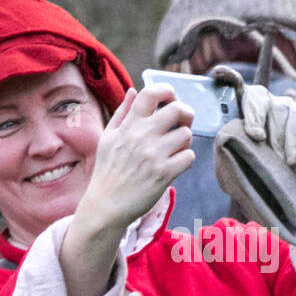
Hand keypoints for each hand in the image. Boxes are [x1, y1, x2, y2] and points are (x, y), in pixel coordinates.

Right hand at [79, 84, 194, 231]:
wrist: (106, 205)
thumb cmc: (107, 171)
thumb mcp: (108, 137)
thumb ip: (122, 113)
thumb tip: (133, 90)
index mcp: (129, 125)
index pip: (151, 93)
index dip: (166, 91)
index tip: (170, 98)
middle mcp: (142, 136)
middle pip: (178, 110)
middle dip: (185, 114)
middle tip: (181, 124)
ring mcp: (154, 155)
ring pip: (186, 135)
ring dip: (184, 141)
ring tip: (173, 150)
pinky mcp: (164, 173)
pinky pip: (189, 157)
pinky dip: (185, 160)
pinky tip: (174, 165)